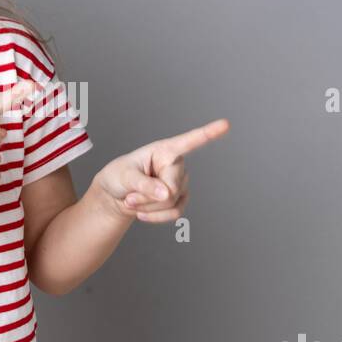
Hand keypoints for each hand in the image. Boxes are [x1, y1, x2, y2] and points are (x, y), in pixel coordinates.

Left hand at [91, 118, 230, 222]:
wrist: (116, 196)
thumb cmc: (118, 177)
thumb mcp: (124, 177)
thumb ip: (144, 184)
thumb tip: (168, 193)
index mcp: (164, 150)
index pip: (189, 142)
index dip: (208, 134)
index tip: (225, 124)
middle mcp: (176, 164)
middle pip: (172, 188)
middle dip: (148, 198)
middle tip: (129, 198)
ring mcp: (180, 183)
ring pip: (172, 203)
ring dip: (149, 208)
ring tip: (132, 201)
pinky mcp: (180, 199)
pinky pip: (174, 213)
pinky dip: (155, 217)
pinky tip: (142, 212)